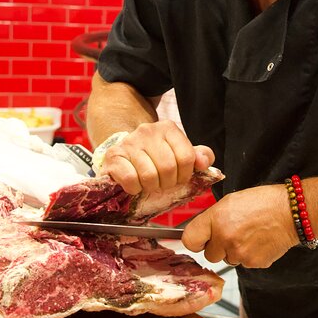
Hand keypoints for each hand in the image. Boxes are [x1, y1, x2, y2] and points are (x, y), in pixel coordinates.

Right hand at [97, 120, 213, 195]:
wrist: (125, 151)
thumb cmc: (156, 155)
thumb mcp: (180, 152)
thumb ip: (199, 156)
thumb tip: (204, 163)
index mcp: (168, 128)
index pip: (187, 157)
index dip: (185, 174)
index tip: (179, 177)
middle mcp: (148, 131)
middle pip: (168, 168)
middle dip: (168, 183)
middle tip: (163, 183)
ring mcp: (129, 142)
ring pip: (149, 176)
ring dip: (151, 187)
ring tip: (149, 183)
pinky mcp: (113, 156)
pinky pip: (130, 179)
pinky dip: (135, 188)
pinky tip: (136, 184)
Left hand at [182, 184, 298, 268]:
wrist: (292, 212)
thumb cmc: (264, 202)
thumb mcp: (231, 201)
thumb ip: (214, 218)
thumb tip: (203, 232)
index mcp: (216, 219)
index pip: (190, 240)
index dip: (196, 241)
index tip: (202, 240)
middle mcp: (225, 237)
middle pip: (210, 255)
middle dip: (219, 247)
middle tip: (234, 233)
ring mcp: (239, 253)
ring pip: (228, 259)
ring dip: (235, 251)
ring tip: (250, 234)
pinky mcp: (253, 263)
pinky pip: (244, 263)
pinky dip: (250, 255)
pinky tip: (259, 241)